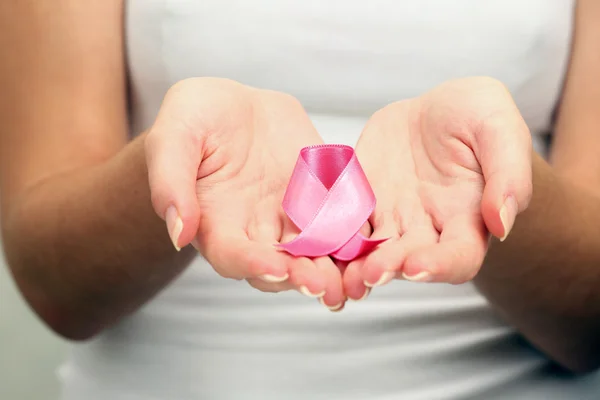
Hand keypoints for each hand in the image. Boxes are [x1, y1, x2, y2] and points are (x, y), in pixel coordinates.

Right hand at [145, 78, 345, 309]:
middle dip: (301, 277)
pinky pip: (339, 221)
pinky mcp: (318, 200)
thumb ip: (171, 182)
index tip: (276, 268)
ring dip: (334, 268)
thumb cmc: (194, 118)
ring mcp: (289, 218)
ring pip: (314, 252)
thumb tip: (177, 232)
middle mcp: (254, 230)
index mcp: (215, 223)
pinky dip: (356, 235)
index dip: (252, 264)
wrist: (234, 106)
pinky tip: (374, 244)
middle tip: (324, 286)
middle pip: (279, 265)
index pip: (232, 255)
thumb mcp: (174, 136)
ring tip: (355, 279)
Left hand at [343, 77, 532, 299]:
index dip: (440, 267)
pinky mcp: (362, 203)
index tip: (417, 267)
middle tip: (370, 273)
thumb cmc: (476, 116)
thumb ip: (508, 174)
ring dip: (355, 265)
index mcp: (468, 217)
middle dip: (389, 268)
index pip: (459, 256)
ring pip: (372, 250)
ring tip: (339, 274)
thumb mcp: (499, 128)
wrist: (435, 110)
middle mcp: (428, 227)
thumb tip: (503, 222)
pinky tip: (313, 242)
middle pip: (409, 260)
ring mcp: (392, 218)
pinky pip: (343, 223)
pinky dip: (330, 235)